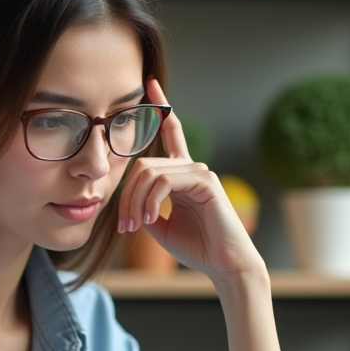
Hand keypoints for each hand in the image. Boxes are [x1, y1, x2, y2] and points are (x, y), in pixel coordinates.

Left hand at [116, 78, 261, 281]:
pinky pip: (164, 182)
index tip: (150, 84)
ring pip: (150, 173)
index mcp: (183, 174)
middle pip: (143, 165)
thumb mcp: (160, 224)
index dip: (163, 107)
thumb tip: (132, 196)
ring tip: (136, 227)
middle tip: (125, 226)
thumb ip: (145, 204)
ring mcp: (200, 172)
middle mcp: (192, 167)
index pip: (172, 133)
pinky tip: (152, 219)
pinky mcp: (205, 181)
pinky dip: (151, 201)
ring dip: (135, 202)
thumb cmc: (196, 247)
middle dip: (126, 195)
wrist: (224, 265)